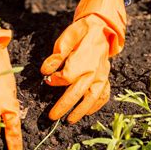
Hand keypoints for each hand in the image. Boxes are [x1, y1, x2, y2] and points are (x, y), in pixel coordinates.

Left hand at [41, 0, 125, 122]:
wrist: (103, 29)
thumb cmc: (83, 31)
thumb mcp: (68, 36)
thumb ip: (57, 54)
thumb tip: (45, 70)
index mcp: (83, 60)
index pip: (66, 77)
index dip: (55, 81)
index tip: (48, 80)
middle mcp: (94, 71)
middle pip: (77, 93)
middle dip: (63, 106)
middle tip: (53, 117)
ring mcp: (101, 77)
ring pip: (91, 98)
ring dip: (81, 111)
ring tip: (70, 120)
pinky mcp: (105, 78)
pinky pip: (103, 95)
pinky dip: (97, 105)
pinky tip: (88, 112)